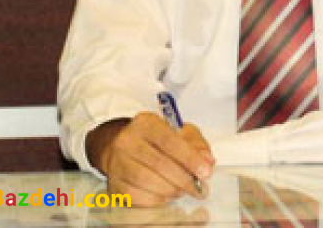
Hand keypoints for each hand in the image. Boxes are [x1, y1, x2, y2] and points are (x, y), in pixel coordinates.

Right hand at [86, 113, 214, 205]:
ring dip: (171, 190)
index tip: (205, 171)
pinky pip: (137, 196)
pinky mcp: (114, 183)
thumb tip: (207, 161)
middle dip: (184, 179)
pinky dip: (156, 199)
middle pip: (158, 163)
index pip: (169, 140)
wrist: (121, 146)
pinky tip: (166, 195)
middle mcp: (128, 140)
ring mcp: (118, 162)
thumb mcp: (178, 131)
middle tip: (199, 188)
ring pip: (147, 181)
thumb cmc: (155, 139)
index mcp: (146, 123)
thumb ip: (195, 144)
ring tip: (183, 190)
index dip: (189, 158)